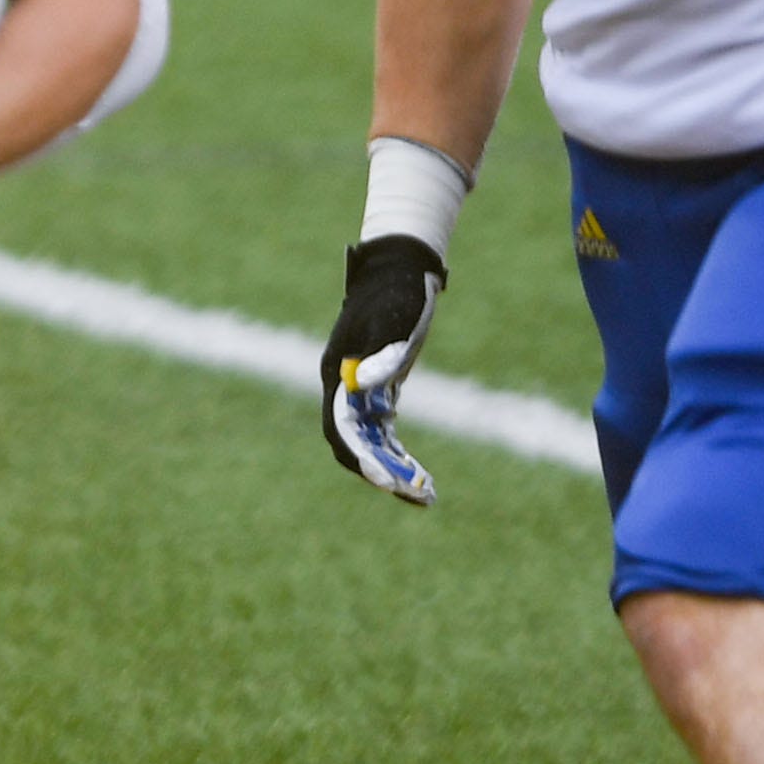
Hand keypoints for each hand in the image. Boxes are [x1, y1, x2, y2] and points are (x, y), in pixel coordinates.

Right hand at [319, 234, 447, 505]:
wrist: (400, 269)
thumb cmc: (395, 294)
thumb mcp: (390, 322)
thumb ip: (380, 355)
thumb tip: (366, 387)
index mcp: (338, 374)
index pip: (343, 429)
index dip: (363, 458)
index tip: (387, 481)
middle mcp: (343, 388)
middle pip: (354, 444)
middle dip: (381, 472)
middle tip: (416, 495)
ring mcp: (359, 391)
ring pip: (369, 442)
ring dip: (393, 468)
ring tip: (425, 494)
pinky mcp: (378, 390)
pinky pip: (383, 432)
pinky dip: (398, 453)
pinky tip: (419, 473)